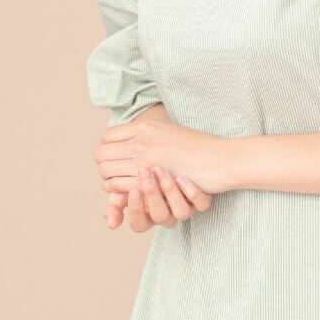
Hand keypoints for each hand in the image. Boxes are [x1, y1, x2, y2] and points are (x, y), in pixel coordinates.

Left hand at [94, 117, 233, 194]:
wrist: (219, 160)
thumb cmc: (199, 148)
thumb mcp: (169, 131)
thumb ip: (149, 134)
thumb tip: (134, 137)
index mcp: (144, 126)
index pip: (107, 137)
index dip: (107, 150)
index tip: (116, 159)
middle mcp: (140, 140)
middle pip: (100, 155)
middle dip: (104, 167)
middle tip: (116, 175)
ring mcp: (143, 159)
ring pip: (105, 172)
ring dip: (109, 181)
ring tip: (122, 185)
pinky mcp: (148, 179)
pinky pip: (118, 186)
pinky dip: (119, 192)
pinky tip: (131, 193)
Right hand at [102, 168, 211, 231]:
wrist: (181, 154)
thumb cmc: (150, 172)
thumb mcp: (130, 183)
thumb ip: (116, 199)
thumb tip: (110, 222)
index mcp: (149, 214)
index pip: (140, 224)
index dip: (135, 211)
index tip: (132, 191)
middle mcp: (168, 214)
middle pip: (159, 216)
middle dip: (151, 195)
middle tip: (144, 172)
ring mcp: (186, 207)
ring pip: (180, 212)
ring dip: (170, 191)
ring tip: (161, 170)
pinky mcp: (202, 200)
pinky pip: (201, 204)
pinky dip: (192, 192)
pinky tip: (183, 177)